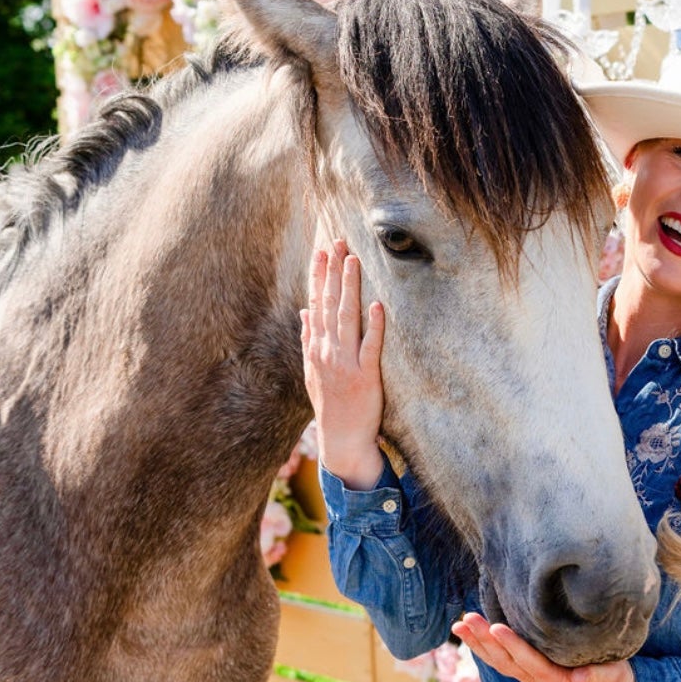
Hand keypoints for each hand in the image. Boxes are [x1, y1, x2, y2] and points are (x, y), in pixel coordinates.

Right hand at [300, 241, 385, 491]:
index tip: (321, 249)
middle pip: (330, 303)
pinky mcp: (365, 377)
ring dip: (350, 288)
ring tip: (354, 261)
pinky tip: (376, 305)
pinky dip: (373, 326)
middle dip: (333, 271)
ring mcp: (345, 364)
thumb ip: (308, 340)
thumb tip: (305, 312)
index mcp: (316, 347)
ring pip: (347, 318)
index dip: (319, 275)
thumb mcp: (312, 372)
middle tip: (338, 241)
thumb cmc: (330, 405)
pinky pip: (370, 347)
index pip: (316, 302)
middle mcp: (327, 351)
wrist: (342, 440)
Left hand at [452, 613, 637, 681]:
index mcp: (555, 680)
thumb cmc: (612, 678)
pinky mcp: (525, 668)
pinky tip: (469, 630)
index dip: (513, 646)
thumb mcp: (611, 676)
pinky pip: (499, 657)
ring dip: (477, 642)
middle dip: (485, 640)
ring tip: (460, 624)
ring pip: (497, 660)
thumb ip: (597, 677)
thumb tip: (583, 678)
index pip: (529, 662)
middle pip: (505, 661)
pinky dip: (482, 644)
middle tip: (467, 619)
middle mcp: (535, 680)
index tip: (497, 628)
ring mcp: (527, 675)